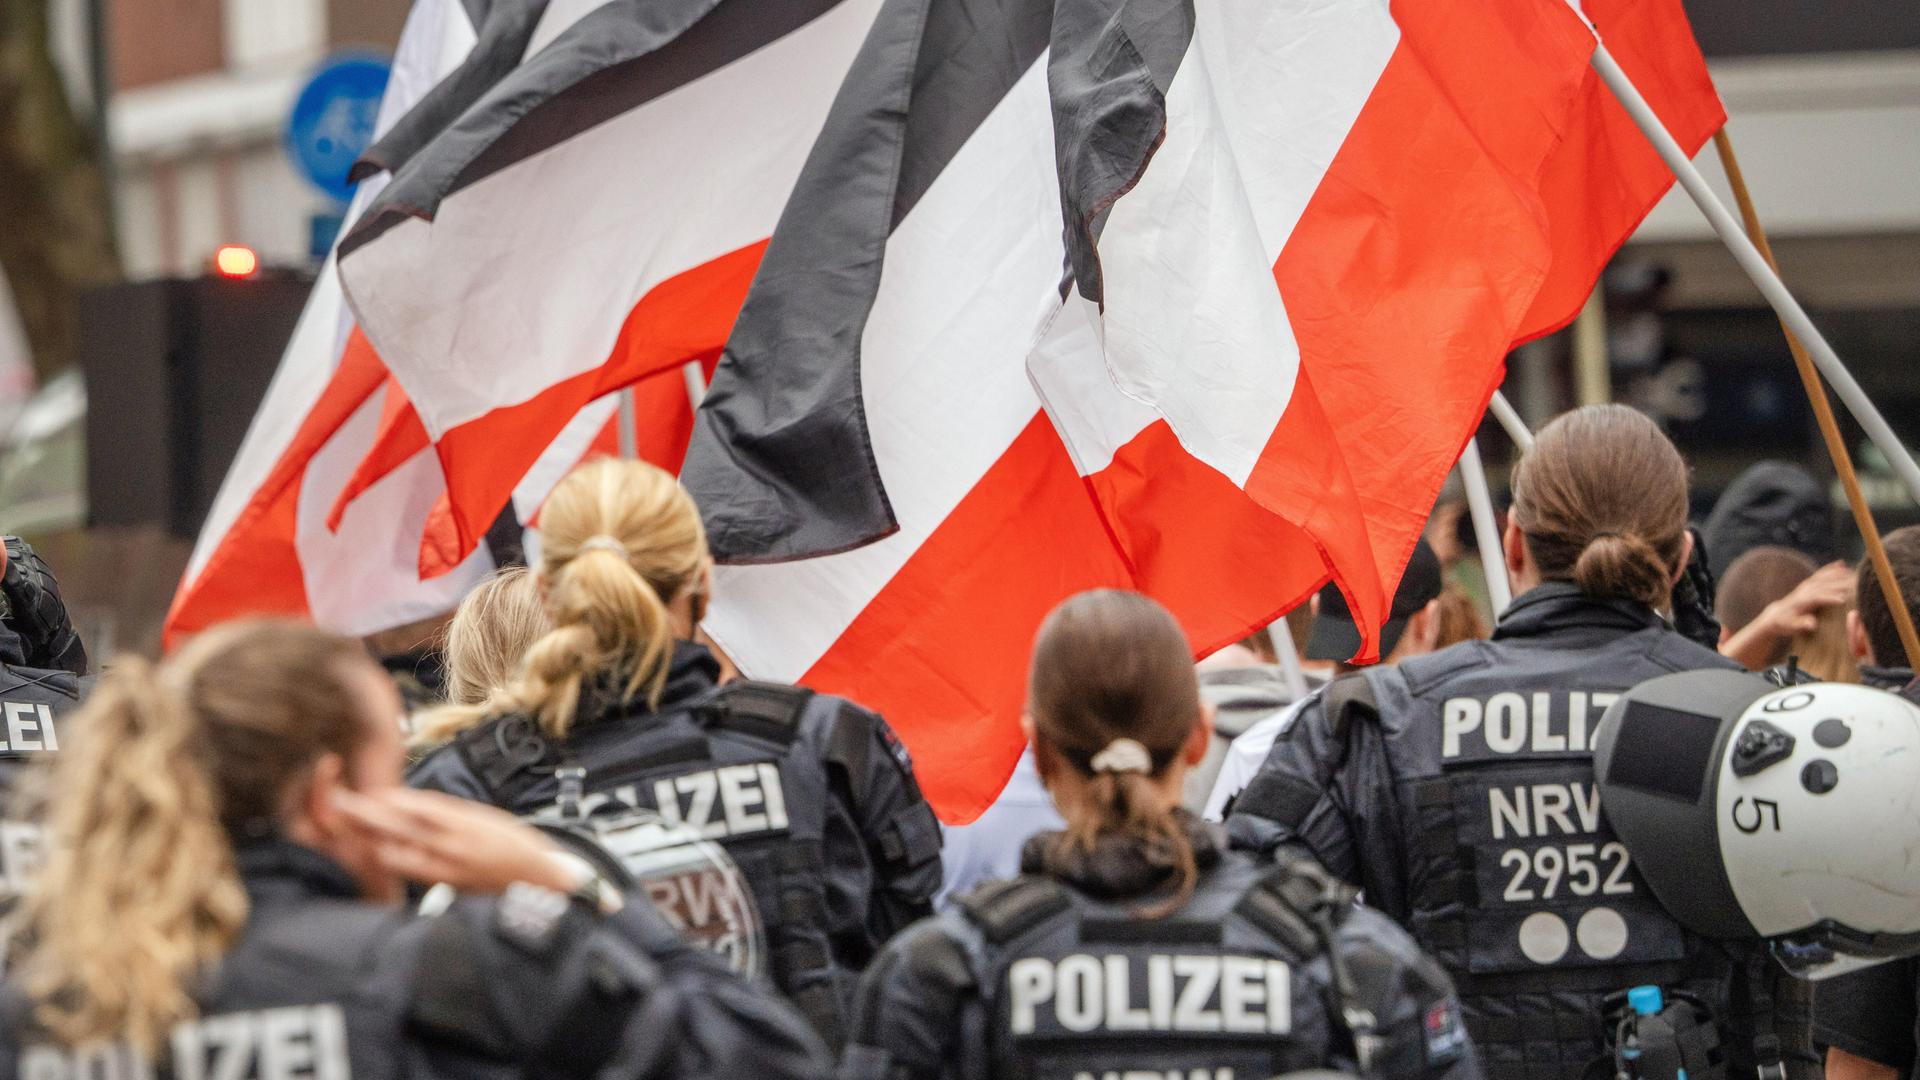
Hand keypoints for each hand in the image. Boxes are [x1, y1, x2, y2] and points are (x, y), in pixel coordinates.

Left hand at [332, 788, 578, 894]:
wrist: (539, 879)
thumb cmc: (513, 844)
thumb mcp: (485, 817)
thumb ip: (448, 813)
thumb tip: (409, 805)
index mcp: (465, 822)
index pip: (420, 807)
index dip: (390, 799)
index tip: (365, 789)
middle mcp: (453, 844)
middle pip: (400, 827)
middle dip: (366, 814)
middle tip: (339, 802)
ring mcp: (447, 868)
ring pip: (399, 852)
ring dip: (370, 838)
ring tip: (345, 826)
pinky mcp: (445, 885)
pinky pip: (410, 871)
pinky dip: (390, 859)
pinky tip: (373, 852)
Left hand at [1761, 561, 1853, 636]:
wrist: (1776, 614)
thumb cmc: (1786, 623)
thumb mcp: (1791, 627)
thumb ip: (1802, 624)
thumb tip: (1812, 624)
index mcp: (1801, 602)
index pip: (1816, 599)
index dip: (1828, 598)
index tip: (1843, 600)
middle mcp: (1804, 591)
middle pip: (1824, 585)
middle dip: (1840, 585)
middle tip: (1857, 585)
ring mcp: (1806, 585)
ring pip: (1824, 577)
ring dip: (1838, 574)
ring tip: (1855, 573)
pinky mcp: (1809, 583)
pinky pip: (1821, 573)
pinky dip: (1831, 568)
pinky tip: (1842, 563)